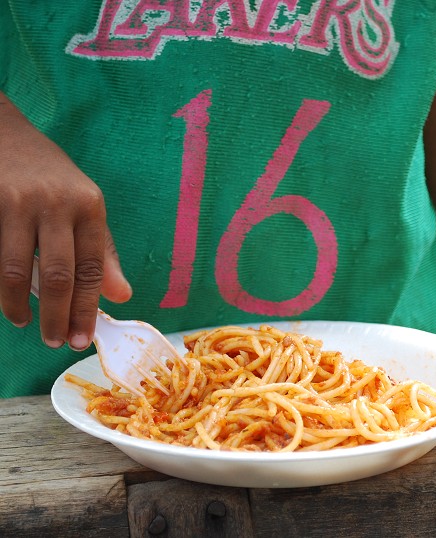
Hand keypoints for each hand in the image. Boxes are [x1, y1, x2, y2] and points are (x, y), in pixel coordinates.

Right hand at [0, 92, 130, 349]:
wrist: (2, 129)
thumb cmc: (50, 175)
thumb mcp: (85, 205)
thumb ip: (101, 251)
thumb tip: (122, 296)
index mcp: (88, 206)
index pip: (92, 267)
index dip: (88, 307)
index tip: (83, 338)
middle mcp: (55, 203)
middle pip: (57, 274)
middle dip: (56, 316)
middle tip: (55, 342)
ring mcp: (16, 202)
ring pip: (13, 269)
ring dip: (16, 304)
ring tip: (23, 322)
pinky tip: (2, 298)